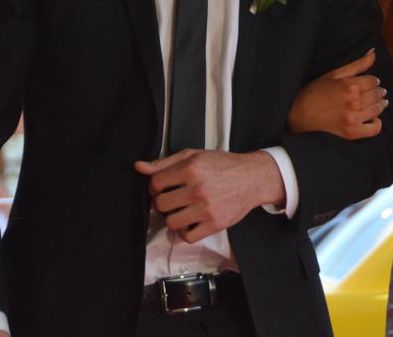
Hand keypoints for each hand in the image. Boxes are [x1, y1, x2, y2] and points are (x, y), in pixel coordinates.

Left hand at [134, 149, 283, 242]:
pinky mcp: (215, 224)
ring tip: (183, 209)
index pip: (155, 183)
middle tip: (174, 198)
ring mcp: (206, 209)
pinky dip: (185, 231)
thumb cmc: (224, 165)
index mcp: (191, 169)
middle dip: (164, 201)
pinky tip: (191, 221)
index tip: (165, 186)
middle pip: (161, 204)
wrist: (253, 178)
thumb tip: (139, 167)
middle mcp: (197, 189)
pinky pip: (187, 236)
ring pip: (171, 222)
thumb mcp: (194, 156)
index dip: (157, 185)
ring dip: (174, 217)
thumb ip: (165, 162)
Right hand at [287, 49, 387, 138]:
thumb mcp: (335, 74)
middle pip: (377, 94)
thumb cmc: (315, 91)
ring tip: (378, 103)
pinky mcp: (351, 132)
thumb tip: (373, 53)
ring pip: (377, 109)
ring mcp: (353, 118)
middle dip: (379, 92)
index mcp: (350, 85)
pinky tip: (373, 118)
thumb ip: (357, 64)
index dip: (375, 81)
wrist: (299, 113)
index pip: (374, 81)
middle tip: (378, 92)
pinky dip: (377, 123)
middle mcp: (353, 102)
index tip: (373, 82)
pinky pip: (374, 129)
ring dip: (380, 105)